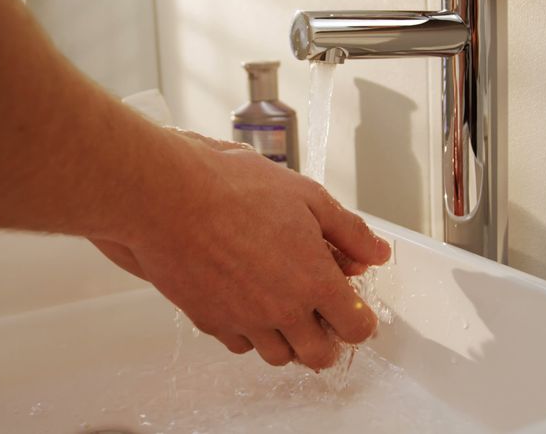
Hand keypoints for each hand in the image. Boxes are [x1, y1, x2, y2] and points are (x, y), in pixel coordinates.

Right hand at [91, 133, 390, 369]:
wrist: (168, 197)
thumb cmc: (233, 188)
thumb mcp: (307, 196)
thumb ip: (348, 231)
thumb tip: (376, 253)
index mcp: (313, 280)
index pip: (355, 328)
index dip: (361, 320)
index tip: (355, 308)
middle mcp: (281, 310)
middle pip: (319, 356)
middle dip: (327, 340)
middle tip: (322, 314)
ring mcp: (244, 320)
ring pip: (278, 356)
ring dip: (288, 339)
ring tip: (283, 307)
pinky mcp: (210, 320)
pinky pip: (239, 344)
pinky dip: (249, 332)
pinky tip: (247, 302)